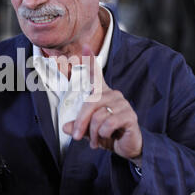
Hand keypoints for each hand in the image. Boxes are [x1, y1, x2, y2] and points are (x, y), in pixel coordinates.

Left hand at [63, 45, 141, 159]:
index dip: (91, 61)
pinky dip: (103, 134)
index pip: (97, 75)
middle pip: (90, 103)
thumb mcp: (90, 130)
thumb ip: (78, 126)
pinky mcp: (130, 116)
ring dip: (93, 132)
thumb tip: (65, 127)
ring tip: (95, 140)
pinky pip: (109, 123)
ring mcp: (123, 104)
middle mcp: (113, 95)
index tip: (85, 47)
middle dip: (81, 122)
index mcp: (103, 95)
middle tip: (77, 136)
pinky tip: (107, 138)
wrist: (127, 147)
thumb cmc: (108, 135)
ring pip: (98, 115)